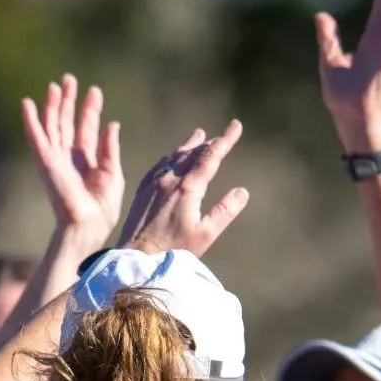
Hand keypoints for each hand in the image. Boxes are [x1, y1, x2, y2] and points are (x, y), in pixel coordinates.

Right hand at [20, 75, 123, 240]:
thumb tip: (113, 124)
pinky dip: (31, 120)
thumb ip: (110, 148)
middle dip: (69, 101)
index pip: (87, 129)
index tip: (95, 91)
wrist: (88, 223)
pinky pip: (35, 136)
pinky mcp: (45, 160)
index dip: (90, 110)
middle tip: (71, 79)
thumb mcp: (112, 173)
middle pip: (68, 122)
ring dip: (53, 105)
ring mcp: (56, 157)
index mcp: (88, 160)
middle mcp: (70, 156)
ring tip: (56, 85)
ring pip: (53, 125)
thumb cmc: (103, 206)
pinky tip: (28, 104)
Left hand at [117, 121, 248, 257]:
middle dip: (210, 142)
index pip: (210, 157)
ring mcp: (155, 182)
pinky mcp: (144, 189)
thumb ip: (224, 212)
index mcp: (188, 188)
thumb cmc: (174, 249)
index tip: (236, 126)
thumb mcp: (206, 234)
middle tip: (222, 134)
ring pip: (175, 156)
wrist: (137, 255)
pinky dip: (171, 157)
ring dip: (189, 145)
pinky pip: (160, 165)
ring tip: (199, 135)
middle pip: (193, 153)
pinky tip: (172, 157)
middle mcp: (170, 179)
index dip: (225, 140)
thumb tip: (242, 192)